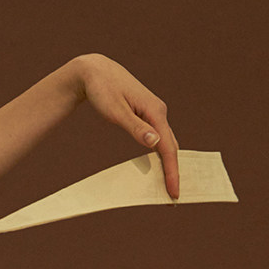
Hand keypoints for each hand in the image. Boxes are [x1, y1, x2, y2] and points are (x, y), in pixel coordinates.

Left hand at [74, 52, 179, 198]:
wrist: (95, 71)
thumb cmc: (102, 90)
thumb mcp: (115, 111)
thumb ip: (135, 128)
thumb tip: (155, 143)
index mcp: (155, 111)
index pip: (167, 147)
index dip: (171, 171)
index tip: (174, 192)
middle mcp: (159, 112)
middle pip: (171, 146)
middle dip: (173, 171)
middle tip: (172, 196)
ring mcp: (155, 112)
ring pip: (166, 142)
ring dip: (168, 163)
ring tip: (168, 185)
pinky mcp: (148, 114)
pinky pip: (159, 137)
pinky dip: (161, 153)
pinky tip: (159, 165)